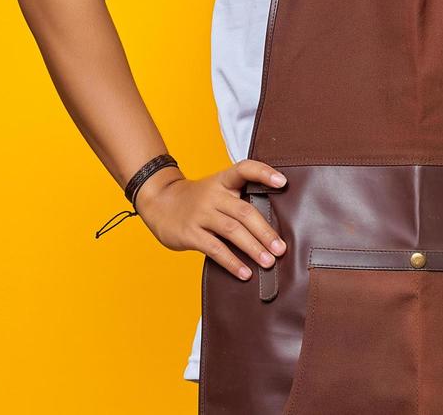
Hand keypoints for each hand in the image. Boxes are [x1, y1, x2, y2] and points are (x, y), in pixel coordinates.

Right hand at [135, 159, 287, 280]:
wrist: (159, 202)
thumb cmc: (197, 199)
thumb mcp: (216, 189)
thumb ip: (238, 200)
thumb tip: (271, 228)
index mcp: (223, 181)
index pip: (245, 169)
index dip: (264, 173)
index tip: (282, 183)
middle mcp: (213, 195)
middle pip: (244, 212)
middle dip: (265, 232)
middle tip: (281, 248)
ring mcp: (201, 214)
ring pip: (232, 230)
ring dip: (253, 248)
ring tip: (269, 262)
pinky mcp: (190, 233)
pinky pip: (215, 248)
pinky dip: (232, 262)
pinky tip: (245, 273)